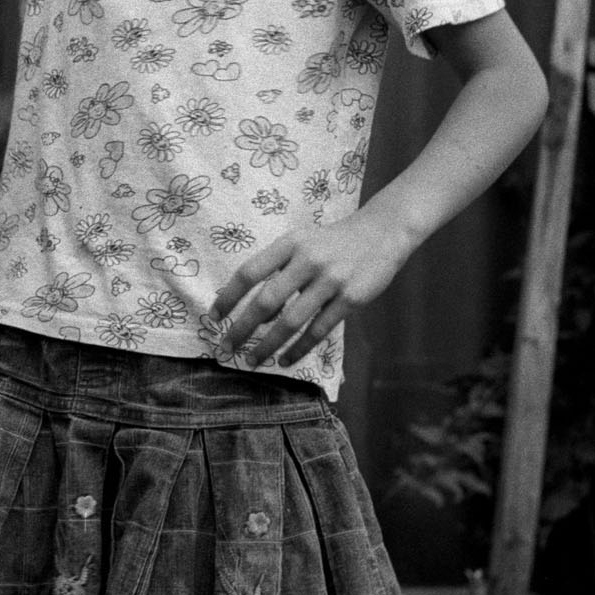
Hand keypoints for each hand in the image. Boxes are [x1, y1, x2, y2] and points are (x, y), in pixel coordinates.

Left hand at [207, 212, 415, 368]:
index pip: (250, 272)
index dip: (228, 297)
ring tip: (253, 361)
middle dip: (242, 329)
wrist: (381, 233)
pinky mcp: (351, 298)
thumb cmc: (330, 242)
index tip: (213, 318)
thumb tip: (255, 312)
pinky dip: (299, 348)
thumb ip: (278, 269)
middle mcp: (308, 260)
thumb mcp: (301, 242)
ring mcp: (331, 280)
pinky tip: (286, 360)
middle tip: (226, 348)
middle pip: (266, 301)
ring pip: (291, 321)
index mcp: (290, 243)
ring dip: (268, 345)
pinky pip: (319, 330)